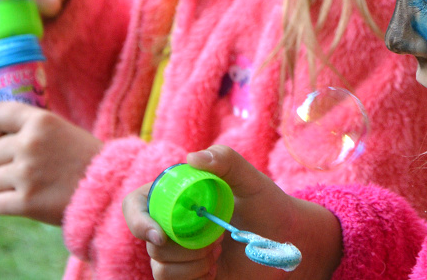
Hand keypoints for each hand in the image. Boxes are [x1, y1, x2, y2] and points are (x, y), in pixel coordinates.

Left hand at [0, 101, 102, 224]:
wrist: (111, 189)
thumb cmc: (85, 159)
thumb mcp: (62, 129)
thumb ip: (32, 128)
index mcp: (40, 121)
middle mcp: (30, 144)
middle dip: (5, 162)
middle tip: (31, 168)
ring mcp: (26, 174)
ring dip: (8, 185)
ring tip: (35, 185)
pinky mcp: (26, 202)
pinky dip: (9, 205)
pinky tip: (30, 201)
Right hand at [122, 145, 342, 279]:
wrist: (288, 243)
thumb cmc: (270, 206)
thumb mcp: (252, 179)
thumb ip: (226, 161)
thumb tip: (191, 158)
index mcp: (179, 194)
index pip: (138, 203)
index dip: (138, 220)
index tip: (160, 235)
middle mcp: (173, 222)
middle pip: (147, 238)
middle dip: (176, 245)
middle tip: (212, 242)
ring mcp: (180, 250)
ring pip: (159, 265)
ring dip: (188, 263)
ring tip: (217, 253)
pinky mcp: (187, 275)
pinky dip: (192, 277)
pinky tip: (215, 268)